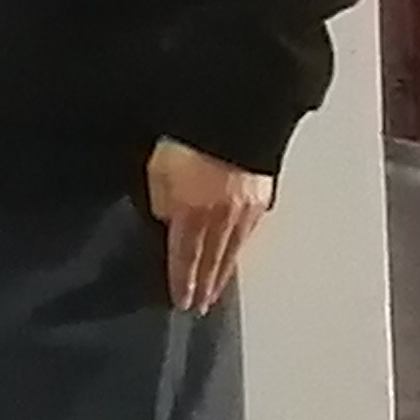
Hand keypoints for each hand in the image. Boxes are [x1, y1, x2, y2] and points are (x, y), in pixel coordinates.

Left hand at [148, 139, 275, 311]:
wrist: (234, 111)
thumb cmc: (187, 135)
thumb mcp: (157, 169)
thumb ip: (162, 201)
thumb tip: (170, 221)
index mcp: (191, 212)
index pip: (184, 258)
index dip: (181, 282)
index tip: (181, 302)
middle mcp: (221, 216)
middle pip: (210, 261)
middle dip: (203, 286)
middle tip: (199, 307)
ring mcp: (245, 208)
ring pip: (232, 250)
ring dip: (222, 273)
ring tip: (216, 292)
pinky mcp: (262, 196)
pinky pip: (247, 233)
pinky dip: (239, 250)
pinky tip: (236, 256)